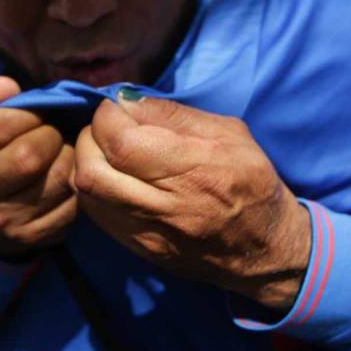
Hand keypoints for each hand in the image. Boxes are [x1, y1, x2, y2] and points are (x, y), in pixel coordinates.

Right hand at [0, 77, 76, 258]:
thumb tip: (3, 84)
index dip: (26, 114)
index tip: (38, 111)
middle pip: (28, 156)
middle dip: (51, 135)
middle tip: (56, 130)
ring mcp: (4, 219)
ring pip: (57, 178)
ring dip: (70, 157)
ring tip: (65, 150)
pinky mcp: (34, 235)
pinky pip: (72, 203)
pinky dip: (78, 183)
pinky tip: (71, 174)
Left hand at [73, 91, 310, 309]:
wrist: (264, 250)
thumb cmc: (252, 183)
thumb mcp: (229, 134)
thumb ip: (174, 115)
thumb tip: (125, 100)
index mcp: (194, 171)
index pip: (121, 142)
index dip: (107, 117)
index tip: (117, 107)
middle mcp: (166, 206)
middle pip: (93, 170)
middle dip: (90, 138)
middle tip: (107, 127)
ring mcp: (148, 233)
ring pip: (87, 193)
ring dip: (86, 161)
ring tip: (106, 149)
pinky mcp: (138, 249)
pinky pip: (95, 213)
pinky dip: (93, 187)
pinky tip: (111, 176)